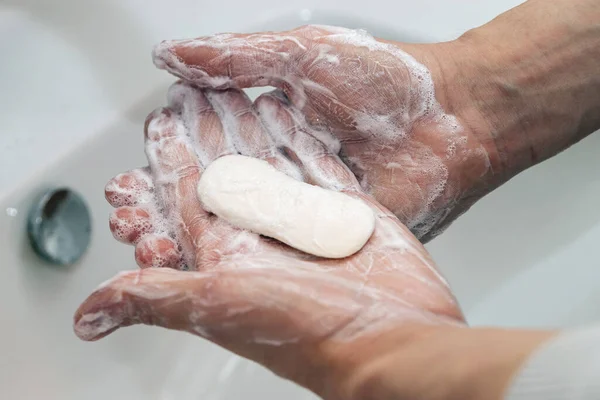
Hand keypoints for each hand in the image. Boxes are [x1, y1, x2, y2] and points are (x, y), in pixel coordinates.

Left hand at [74, 82, 462, 398]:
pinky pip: (315, 165)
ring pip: (269, 163)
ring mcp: (304, 222)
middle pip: (228, 172)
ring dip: (250, 127)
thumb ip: (156, 296)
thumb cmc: (307, 332)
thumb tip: (88, 317)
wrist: (390, 341)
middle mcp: (263, 238)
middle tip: (195, 93)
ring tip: (237, 91)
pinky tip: (285, 112)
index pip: (186, 195)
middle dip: (207, 131)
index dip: (169, 156)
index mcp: (227, 255)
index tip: (159, 120)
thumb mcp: (217, 306)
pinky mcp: (343, 212)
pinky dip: (298, 138)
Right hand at [151, 25, 493, 240]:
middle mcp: (282, 170)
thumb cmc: (387, 80)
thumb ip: (235, 57)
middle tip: (129, 218)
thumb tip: (171, 56)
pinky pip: (279, 251)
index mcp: (267, 127)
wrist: (453, 117)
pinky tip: (209, 267)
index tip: (131, 173)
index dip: (164, 162)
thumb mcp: (300, 55)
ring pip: (237, 230)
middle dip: (165, 208)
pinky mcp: (327, 234)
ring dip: (193, 241)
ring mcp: (304, 207)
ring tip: (152, 247)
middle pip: (211, 196)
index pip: (200, 149)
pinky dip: (245, 260)